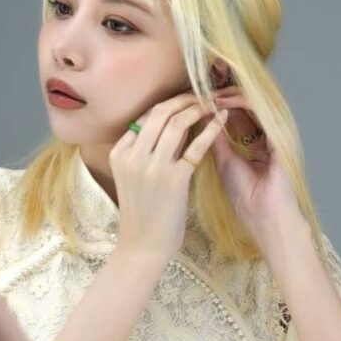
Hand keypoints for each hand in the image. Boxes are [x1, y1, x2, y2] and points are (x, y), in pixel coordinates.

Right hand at [110, 92, 227, 264]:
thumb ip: (146, 152)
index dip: (168, 104)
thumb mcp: (134, 177)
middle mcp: (132, 156)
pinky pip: (196, 146)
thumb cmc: (143, 213)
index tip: (185, 99)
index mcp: (119, 153)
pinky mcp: (174, 179)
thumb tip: (172, 126)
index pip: (145, 117)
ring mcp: (152, 167)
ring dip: (197, 108)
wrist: (143, 246)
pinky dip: (211, 129)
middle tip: (201, 94)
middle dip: (183, 99)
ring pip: (177, 123)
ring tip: (211, 104)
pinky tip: (221, 120)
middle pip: (160, 113)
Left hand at [211, 87, 303, 242]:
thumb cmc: (243, 195)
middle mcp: (266, 135)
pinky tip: (222, 101)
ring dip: (229, 95)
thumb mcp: (223, 161)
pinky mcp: (281, 135)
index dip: (216, 104)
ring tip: (208, 92)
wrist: (264, 216)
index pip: (236, 114)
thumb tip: (200, 115)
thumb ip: (214, 138)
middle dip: (222, 95)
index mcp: (254, 143)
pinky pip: (261, 110)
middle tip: (200, 89)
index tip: (193, 98)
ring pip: (253, 102)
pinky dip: (241, 102)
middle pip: (245, 105)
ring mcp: (276, 133)